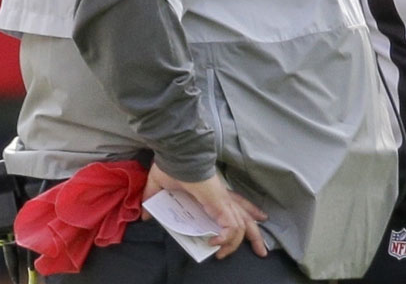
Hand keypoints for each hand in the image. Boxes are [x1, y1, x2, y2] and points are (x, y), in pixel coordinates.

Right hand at [142, 164, 268, 258]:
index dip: (248, 212)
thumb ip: (153, 199)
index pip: (237, 203)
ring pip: (241, 224)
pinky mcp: (218, 202)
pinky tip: (214, 243)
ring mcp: (221, 199)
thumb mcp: (159, 185)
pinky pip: (230, 225)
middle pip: (246, 216)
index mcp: (213, 192)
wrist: (176, 151)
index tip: (258, 220)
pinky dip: (226, 237)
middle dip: (254, 236)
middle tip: (261, 251)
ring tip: (221, 254)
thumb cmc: (171, 164)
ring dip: (237, 243)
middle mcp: (222, 196)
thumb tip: (144, 215)